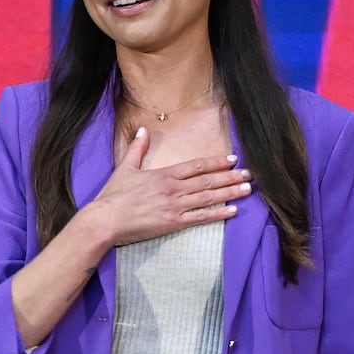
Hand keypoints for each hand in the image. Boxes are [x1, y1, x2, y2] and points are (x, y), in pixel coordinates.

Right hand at [85, 126, 251, 246]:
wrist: (104, 220)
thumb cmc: (113, 196)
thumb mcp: (125, 168)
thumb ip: (137, 148)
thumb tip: (143, 130)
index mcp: (164, 175)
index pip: (196, 166)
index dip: (215, 162)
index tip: (231, 160)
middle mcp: (174, 189)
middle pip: (208, 181)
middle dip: (230, 177)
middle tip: (249, 174)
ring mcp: (175, 206)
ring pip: (208, 197)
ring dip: (230, 192)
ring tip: (247, 189)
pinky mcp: (174, 223)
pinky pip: (201, 217)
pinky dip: (218, 214)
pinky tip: (233, 210)